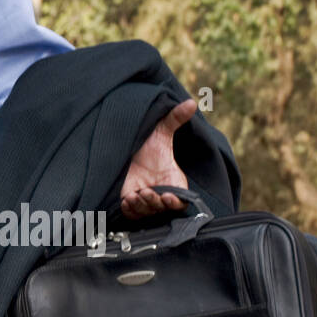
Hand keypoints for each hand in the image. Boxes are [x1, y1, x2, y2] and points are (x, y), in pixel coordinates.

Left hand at [120, 97, 196, 219]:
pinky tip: (127, 199)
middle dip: (155, 203)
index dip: (176, 201)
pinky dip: (130, 209)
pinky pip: (132, 213)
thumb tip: (192, 102)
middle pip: (162, 208)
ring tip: (137, 195)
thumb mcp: (160, 132)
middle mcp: (160, 192)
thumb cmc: (147, 145)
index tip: (168, 195)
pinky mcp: (130, 202)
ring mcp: (145, 199)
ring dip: (143, 206)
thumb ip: (175, 119)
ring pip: (147, 212)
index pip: (181, 201)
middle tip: (148, 192)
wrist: (124, 150)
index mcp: (173, 181)